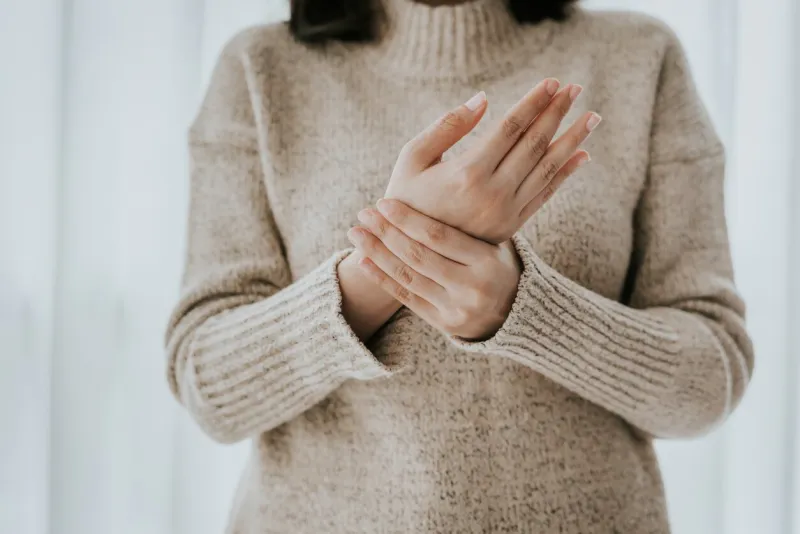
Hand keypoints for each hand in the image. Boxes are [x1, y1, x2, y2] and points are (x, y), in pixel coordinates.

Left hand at [347, 199, 522, 340]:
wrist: (516, 312)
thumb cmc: (496, 263)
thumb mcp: (494, 240)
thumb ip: (467, 220)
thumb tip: (436, 173)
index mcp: (487, 260)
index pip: (439, 236)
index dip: (407, 219)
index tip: (383, 202)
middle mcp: (473, 287)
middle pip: (418, 256)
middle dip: (386, 232)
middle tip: (363, 212)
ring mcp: (458, 308)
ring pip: (408, 277)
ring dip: (377, 253)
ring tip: (356, 233)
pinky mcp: (445, 324)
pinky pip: (407, 298)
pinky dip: (382, 279)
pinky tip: (364, 262)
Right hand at [385, 79, 598, 243]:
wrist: (409, 253)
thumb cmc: (404, 198)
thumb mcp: (412, 158)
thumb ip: (447, 126)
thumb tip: (484, 98)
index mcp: (467, 173)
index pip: (511, 128)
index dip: (534, 102)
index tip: (553, 81)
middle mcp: (493, 194)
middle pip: (534, 144)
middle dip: (557, 113)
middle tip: (577, 88)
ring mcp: (505, 212)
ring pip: (547, 169)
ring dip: (572, 140)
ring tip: (591, 117)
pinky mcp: (511, 226)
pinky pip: (545, 194)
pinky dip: (565, 174)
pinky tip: (582, 155)